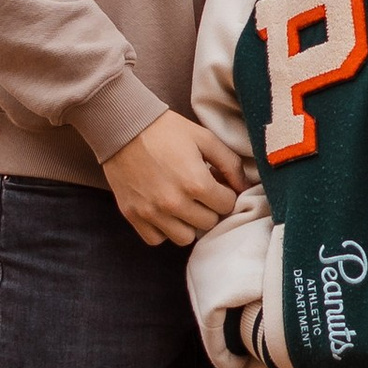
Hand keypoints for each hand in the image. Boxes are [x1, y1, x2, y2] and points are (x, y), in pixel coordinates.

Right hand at [106, 108, 247, 246]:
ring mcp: (152, 212)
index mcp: (196, 183)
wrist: (123, 127)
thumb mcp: (204, 138)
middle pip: (208, 223)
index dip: (225, 193)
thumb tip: (243, 187)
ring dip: (188, 223)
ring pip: (185, 238)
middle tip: (200, 192)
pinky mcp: (133, 216)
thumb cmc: (167, 130)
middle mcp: (174, 203)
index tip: (216, 183)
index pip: (227, 205)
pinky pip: (156, 239)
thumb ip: (230, 163)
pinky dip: (163, 230)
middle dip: (209, 207)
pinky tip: (164, 212)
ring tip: (183, 204)